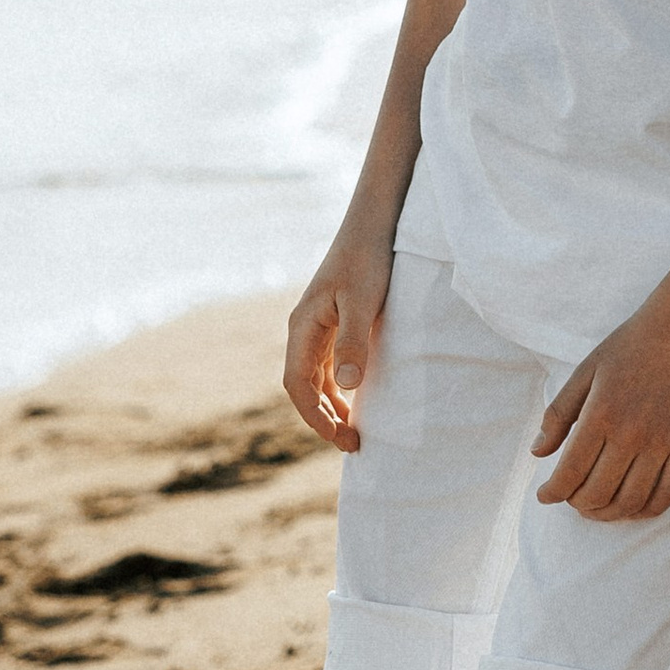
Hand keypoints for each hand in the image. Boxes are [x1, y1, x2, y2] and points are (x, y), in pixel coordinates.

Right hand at [282, 235, 393, 450]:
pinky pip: (328, 366)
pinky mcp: (333, 323)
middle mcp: (304, 331)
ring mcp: (317, 328)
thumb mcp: (364, 301)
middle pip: (304, 387)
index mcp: (303, 327)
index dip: (314, 416)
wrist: (372, 224)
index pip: (297, 384)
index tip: (338, 438)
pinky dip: (338, 389)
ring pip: (316, 379)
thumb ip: (354, 342)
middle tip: (352, 445)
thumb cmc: (368, 259)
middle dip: (323, 419)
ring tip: (354, 432)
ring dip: (331, 407)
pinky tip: (357, 400)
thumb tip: (345, 387)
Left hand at [533, 296, 669, 520]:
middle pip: (597, 494)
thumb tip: (537, 453)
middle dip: (577, 504)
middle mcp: (631, 434)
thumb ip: (558, 413)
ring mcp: (663, 442)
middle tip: (572, 498)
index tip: (545, 496)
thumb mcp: (586, 371)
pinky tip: (631, 506)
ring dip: (608, 514)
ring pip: (631, 501)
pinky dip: (645, 510)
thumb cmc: (630, 345)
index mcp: (600, 414)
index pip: (569, 474)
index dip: (552, 493)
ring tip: (598, 507)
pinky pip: (667, 494)